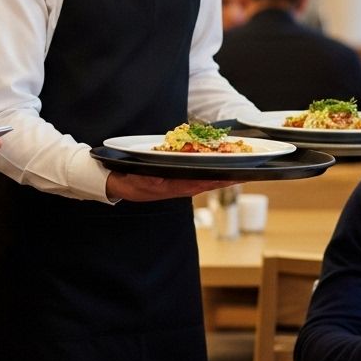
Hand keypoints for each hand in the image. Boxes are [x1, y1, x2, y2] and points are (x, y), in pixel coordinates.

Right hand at [105, 172, 239, 202]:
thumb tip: (160, 182)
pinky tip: (216, 172)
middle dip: (224, 180)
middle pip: (205, 184)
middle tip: (244, 175)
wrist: (117, 184)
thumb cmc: (127, 182)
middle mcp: (176, 188)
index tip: (229, 177)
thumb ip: (148, 182)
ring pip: (202, 182)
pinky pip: (195, 179)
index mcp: (169, 188)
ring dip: (219, 179)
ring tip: (237, 174)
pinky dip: (208, 176)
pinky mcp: (174, 181)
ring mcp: (176, 185)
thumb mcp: (136, 182)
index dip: (213, 180)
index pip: (196, 184)